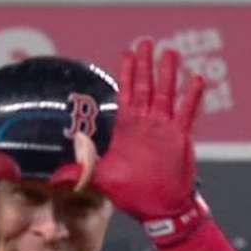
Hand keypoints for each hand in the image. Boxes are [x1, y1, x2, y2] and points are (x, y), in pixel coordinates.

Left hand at [50, 39, 206, 244]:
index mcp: (127, 128)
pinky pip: (187, 112)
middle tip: (147, 42)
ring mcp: (164, 128)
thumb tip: (53, 177)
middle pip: (146, 86)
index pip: (126, 93)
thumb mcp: (102, 180)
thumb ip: (82, 171)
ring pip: (166, 93)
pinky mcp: (180, 137)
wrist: (159, 208)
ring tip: (171, 52)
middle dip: (145, 64)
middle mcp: (146, 123)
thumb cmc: (132, 194)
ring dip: (168, 74)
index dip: (126, 73)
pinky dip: (191, 97)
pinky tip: (196, 79)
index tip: (127, 52)